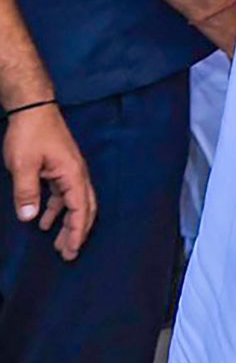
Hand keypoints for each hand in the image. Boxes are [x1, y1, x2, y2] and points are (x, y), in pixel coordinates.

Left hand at [5, 103, 94, 260]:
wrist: (33, 108)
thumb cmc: (31, 134)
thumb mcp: (23, 165)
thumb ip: (27, 192)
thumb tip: (30, 217)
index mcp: (73, 174)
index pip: (80, 209)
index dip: (77, 232)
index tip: (72, 251)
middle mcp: (77, 174)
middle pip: (85, 208)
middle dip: (77, 232)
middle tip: (68, 254)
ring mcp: (69, 171)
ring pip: (75, 203)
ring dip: (68, 223)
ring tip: (58, 244)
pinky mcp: (60, 168)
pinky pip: (63, 195)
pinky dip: (57, 210)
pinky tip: (45, 220)